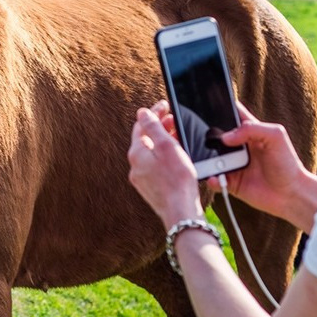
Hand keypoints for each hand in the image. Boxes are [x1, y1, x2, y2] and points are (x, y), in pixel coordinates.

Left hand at [128, 104, 202, 228]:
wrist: (180, 211)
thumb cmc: (177, 179)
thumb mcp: (167, 146)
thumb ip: (153, 127)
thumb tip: (142, 112)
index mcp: (137, 153)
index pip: (141, 125)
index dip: (154, 112)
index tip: (165, 105)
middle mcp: (135, 166)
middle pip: (145, 139)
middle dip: (158, 127)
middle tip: (173, 119)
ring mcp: (142, 179)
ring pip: (150, 153)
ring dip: (162, 142)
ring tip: (176, 137)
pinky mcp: (151, 189)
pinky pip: (154, 166)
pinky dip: (163, 156)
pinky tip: (175, 158)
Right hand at [216, 102, 315, 227]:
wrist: (291, 194)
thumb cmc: (287, 163)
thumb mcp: (276, 136)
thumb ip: (252, 129)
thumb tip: (225, 137)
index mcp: (250, 131)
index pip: (232, 114)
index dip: (221, 108)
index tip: (209, 106)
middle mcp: (239, 147)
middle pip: (217, 137)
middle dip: (209, 137)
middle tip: (208, 139)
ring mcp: (234, 165)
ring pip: (213, 158)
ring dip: (209, 159)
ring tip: (213, 162)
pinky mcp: (231, 183)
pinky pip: (215, 180)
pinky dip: (211, 179)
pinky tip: (214, 178)